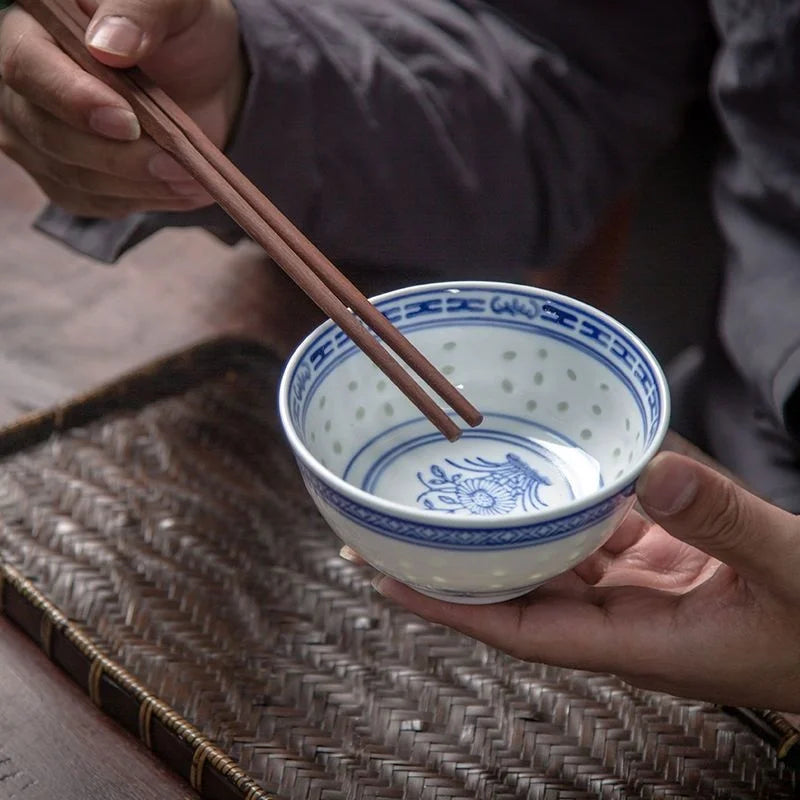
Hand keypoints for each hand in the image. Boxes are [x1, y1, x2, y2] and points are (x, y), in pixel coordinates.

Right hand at [0, 0, 245, 217]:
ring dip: (138, 184)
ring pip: (73, 177)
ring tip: (190, 177)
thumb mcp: (177, 5)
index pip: (25, 67)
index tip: (129, 122)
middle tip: (176, 162)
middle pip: (46, 134)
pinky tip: (180, 190)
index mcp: (34, 27)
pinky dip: (142, 201)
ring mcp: (39, 137)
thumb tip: (109, 44)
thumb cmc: (183, 31)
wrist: (203, 79)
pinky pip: (94, 204)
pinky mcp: (67, 178)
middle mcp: (23, 86)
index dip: (74, 100)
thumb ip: (142, 9)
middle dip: (117, 156)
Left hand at [370, 452, 799, 711]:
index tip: (389, 581)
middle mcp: (624, 621)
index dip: (452, 608)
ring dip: (503, 537)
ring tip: (450, 501)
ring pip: (552, 563)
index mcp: (641, 643)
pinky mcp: (660, 565)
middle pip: (519, 595)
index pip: (521, 631)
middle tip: (395, 529)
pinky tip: (540, 481)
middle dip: (457, 567)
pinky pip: (593, 537)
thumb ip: (727, 522)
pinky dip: (563, 512)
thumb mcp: (792, 570)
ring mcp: (639, 592)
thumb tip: (655, 471)